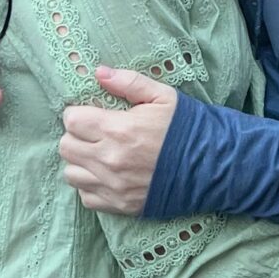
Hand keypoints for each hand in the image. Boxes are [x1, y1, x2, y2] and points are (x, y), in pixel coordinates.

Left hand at [58, 67, 178, 214]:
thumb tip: (99, 72)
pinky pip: (86, 196)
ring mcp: (112, 186)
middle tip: (94, 133)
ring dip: (80, 162)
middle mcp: (109, 160)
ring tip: (98, 155)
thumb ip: (128, 82)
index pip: (71, 120)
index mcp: (117, 129)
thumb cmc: (186, 128)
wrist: (212, 167)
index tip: (90, 114)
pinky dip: (91, 185)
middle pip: (66, 147)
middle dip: (76, 136)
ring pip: (71, 173)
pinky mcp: (118, 205)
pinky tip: (107, 175)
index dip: (78, 114)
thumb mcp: (162, 96)